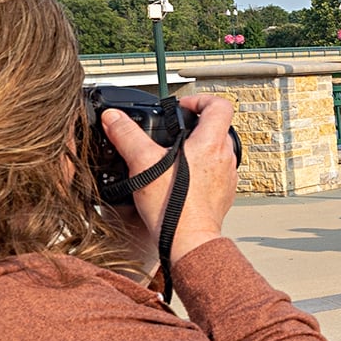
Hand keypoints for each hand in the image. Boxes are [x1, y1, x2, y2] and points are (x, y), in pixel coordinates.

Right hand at [100, 95, 235, 274]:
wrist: (188, 241)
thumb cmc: (172, 207)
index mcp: (210, 144)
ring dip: (199, 149)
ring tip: (175, 157)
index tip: (183, 107)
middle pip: (218, 128)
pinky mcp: (224, 195)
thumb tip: (113, 118)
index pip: (219, 105)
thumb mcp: (142, 164)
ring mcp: (227, 177)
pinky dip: (202, 171)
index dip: (200, 100)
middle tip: (174, 132)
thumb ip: (127, 136)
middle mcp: (225, 158)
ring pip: (218, 152)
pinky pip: (216, 174)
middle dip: (196, 126)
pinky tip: (181, 180)